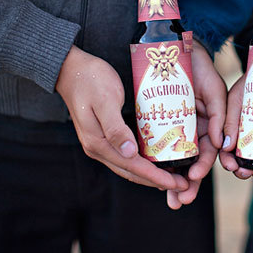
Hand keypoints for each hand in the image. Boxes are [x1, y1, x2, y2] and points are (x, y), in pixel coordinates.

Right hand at [56, 45, 187, 190]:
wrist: (70, 68)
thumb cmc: (90, 79)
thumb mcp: (105, 100)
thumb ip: (115, 128)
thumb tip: (129, 153)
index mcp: (99, 142)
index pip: (133, 167)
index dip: (156, 177)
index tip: (176, 183)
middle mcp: (98, 148)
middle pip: (132, 172)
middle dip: (157, 180)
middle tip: (182, 184)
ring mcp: (100, 143)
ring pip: (129, 166)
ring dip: (150, 174)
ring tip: (173, 176)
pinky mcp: (104, 136)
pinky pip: (126, 156)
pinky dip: (143, 162)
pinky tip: (156, 159)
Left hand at [167, 41, 226, 208]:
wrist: (181, 48)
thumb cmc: (203, 69)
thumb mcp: (216, 92)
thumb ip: (221, 117)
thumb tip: (223, 145)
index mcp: (211, 127)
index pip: (208, 153)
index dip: (202, 168)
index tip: (193, 179)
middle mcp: (195, 131)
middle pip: (191, 163)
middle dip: (186, 184)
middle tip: (180, 202)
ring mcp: (178, 128)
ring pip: (175, 158)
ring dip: (171, 179)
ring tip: (168, 198)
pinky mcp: (161, 121)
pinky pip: (158, 142)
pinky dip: (156, 159)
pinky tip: (149, 173)